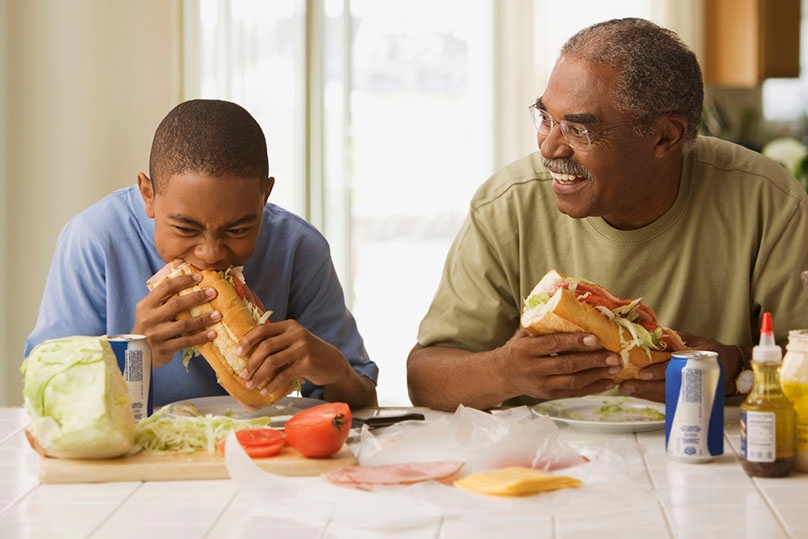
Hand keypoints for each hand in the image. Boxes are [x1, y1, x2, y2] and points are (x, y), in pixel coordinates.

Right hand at [132, 273, 220, 367]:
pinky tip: (212, 333)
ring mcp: (156, 335)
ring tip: (218, 315)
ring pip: (184, 324)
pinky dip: (200, 337)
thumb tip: (188, 277)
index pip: (165, 288)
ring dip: (203, 319)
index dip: (183, 281)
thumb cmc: (150, 327)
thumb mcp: (150, 311)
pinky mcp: (164, 349)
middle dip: (197, 297)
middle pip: (176, 304)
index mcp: (146, 305)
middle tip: (213, 292)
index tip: (199, 277)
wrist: (137, 353)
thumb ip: (164, 298)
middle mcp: (149, 319)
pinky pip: (186, 341)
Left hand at [236, 319, 349, 397]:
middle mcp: (296, 334)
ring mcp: (303, 349)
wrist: (333, 362)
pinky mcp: (307, 364)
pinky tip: (265, 391)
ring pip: (272, 362)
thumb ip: (277, 340)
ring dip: (258, 375)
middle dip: (251, 362)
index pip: (263, 329)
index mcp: (289, 325)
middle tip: (243, 373)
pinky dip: (271, 385)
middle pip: (266, 346)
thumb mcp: (294, 340)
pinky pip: (283, 376)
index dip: (248, 340)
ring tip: (250, 384)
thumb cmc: (308, 352)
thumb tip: (248, 350)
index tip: (237, 353)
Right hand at [496, 328, 621, 399]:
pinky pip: (574, 392)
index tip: (595, 339)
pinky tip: (608, 382)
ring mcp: (541, 384)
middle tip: (614, 356)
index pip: (553, 345)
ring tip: (616, 368)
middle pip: (567, 365)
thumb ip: (544, 322)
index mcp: (526, 349)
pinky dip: (593, 387)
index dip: (575, 342)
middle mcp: (533, 368)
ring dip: (597, 375)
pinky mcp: (549, 395)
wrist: (503, 374)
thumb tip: (569, 300)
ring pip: (573, 382)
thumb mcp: (525, 332)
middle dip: (593, 361)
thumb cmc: (519, 348)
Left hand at [618, 332, 745, 399]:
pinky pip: (665, 398)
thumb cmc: (711, 352)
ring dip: (644, 394)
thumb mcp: (694, 341)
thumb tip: (650, 330)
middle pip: (665, 386)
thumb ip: (674, 338)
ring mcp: (688, 390)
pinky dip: (650, 396)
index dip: (657, 372)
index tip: (642, 374)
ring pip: (663, 395)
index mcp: (694, 362)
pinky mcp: (685, 397)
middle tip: (625, 386)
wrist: (731, 370)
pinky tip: (636, 393)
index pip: (673, 368)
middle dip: (644, 388)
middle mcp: (690, 379)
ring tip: (625, 390)